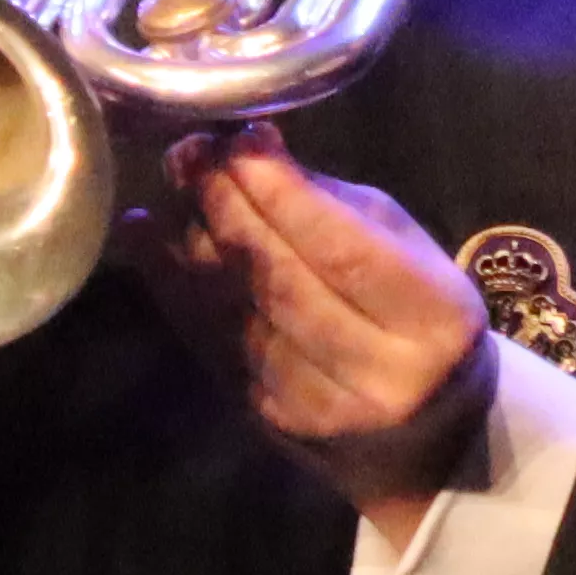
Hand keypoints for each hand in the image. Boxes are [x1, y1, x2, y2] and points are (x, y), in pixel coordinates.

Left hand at [122, 123, 494, 526]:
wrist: (425, 434)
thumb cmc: (416, 316)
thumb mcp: (404, 251)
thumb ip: (333, 205)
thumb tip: (252, 148)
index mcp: (432, 319)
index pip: (344, 252)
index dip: (285, 195)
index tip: (242, 140)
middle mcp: (376, 372)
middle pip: (283, 282)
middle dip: (230, 208)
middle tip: (191, 152)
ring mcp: (316, 406)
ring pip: (239, 315)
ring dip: (196, 242)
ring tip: (175, 184)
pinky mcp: (266, 422)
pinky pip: (210, 344)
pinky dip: (171, 286)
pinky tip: (143, 238)